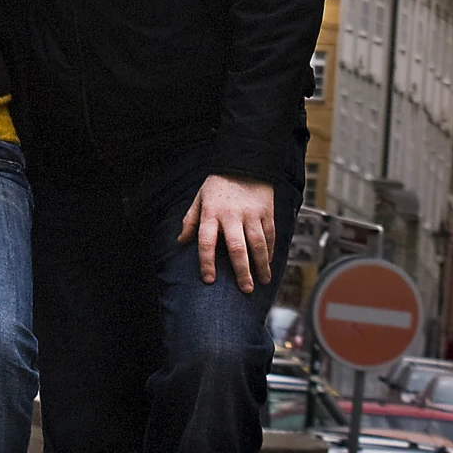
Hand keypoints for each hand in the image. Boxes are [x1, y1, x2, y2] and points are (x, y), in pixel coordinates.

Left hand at [177, 175, 275, 292]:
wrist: (245, 163)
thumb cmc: (219, 184)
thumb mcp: (199, 198)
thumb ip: (190, 220)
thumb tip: (181, 241)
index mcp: (211, 213)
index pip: (206, 241)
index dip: (206, 262)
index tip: (209, 280)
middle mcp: (232, 215)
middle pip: (236, 247)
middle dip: (241, 271)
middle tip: (245, 289)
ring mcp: (251, 214)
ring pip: (258, 244)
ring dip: (261, 265)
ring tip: (263, 281)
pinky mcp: (266, 212)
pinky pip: (270, 235)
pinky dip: (271, 250)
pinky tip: (269, 263)